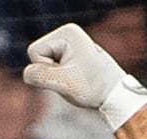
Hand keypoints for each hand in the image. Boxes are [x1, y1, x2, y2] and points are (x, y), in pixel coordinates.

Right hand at [24, 23, 146, 130]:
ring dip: (59, 79)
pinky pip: (56, 70)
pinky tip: (79, 82)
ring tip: (79, 82)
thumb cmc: (94, 89)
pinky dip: (64, 80)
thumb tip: (27, 74)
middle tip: (76, 81)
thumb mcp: (64, 84)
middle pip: (40, 57)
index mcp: (67, 33)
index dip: (48, 70)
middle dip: (53, 74)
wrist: (118, 98)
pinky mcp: (74, 56)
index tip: (71, 76)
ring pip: (47, 65)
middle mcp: (69, 34)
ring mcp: (72, 44)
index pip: (35, 52)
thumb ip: (39, 76)